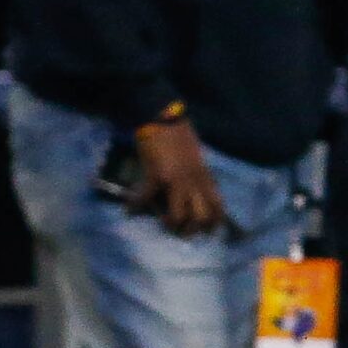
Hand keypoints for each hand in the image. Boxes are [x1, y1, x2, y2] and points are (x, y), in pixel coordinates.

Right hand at [128, 117, 224, 236]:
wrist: (162, 118)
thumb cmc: (179, 134)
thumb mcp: (196, 157)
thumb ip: (198, 174)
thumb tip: (196, 190)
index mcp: (205, 176)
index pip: (218, 206)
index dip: (214, 223)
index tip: (206, 230)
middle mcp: (194, 182)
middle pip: (202, 217)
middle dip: (192, 229)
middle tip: (182, 230)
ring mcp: (176, 180)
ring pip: (180, 215)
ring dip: (171, 223)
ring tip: (163, 222)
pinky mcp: (156, 176)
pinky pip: (145, 197)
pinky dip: (135, 206)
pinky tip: (129, 209)